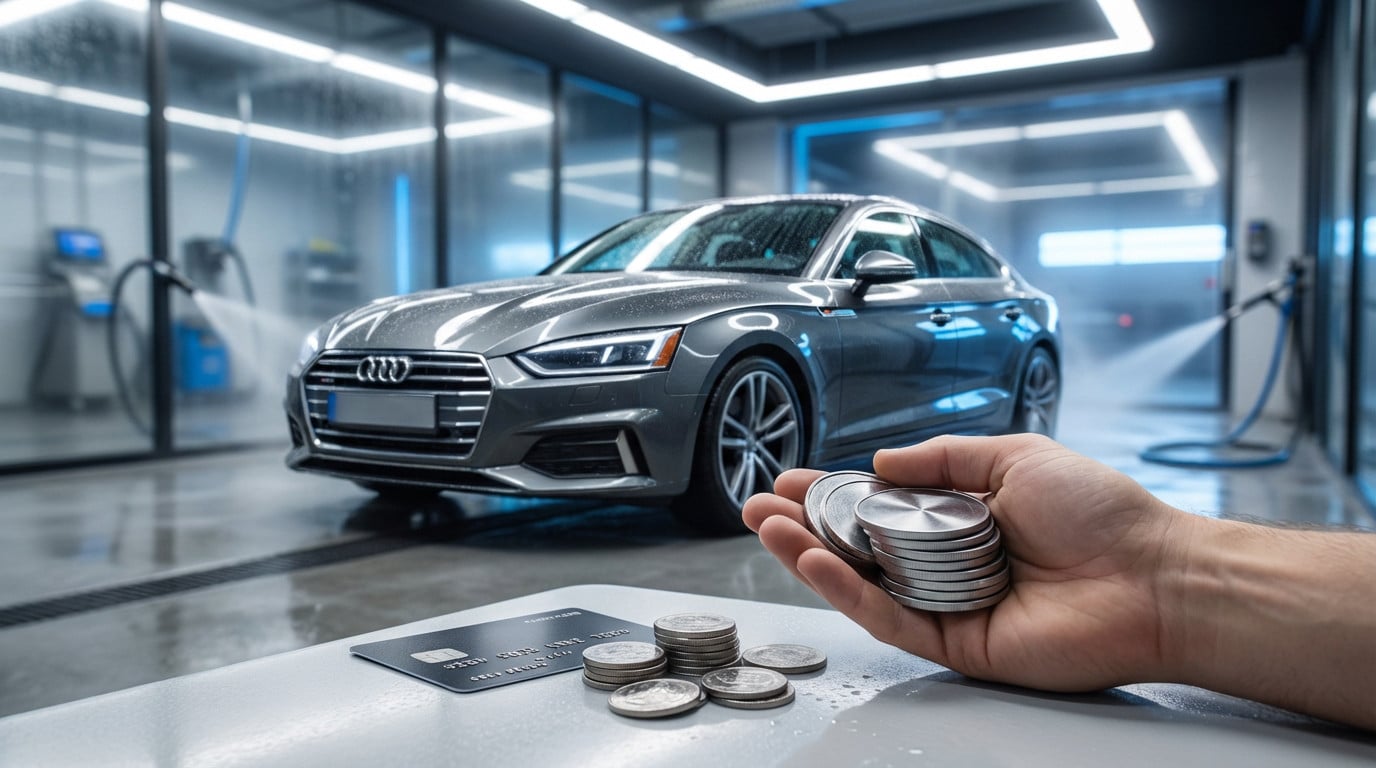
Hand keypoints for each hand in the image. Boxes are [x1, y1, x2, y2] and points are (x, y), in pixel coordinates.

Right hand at [742, 433, 1192, 691]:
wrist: (1155, 577)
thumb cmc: (1102, 514)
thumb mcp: (1016, 456)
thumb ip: (944, 458)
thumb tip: (880, 462)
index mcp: (964, 517)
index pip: (882, 506)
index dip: (834, 493)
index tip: (792, 480)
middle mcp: (950, 562)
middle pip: (860, 548)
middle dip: (805, 527)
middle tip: (758, 507)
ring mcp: (950, 605)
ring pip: (865, 585)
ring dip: (810, 557)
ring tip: (768, 528)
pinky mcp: (957, 644)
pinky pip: (890, 620)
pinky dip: (848, 592)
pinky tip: (816, 560)